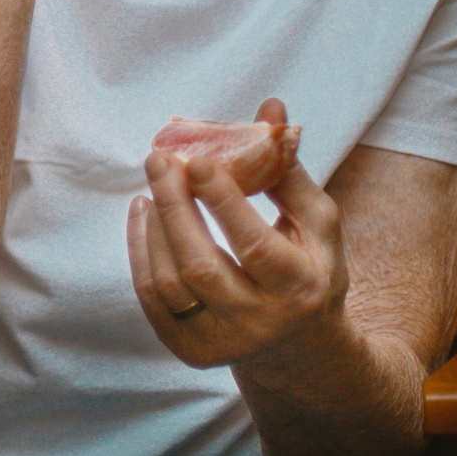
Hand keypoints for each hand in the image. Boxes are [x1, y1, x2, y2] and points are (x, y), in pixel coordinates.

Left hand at [126, 98, 350, 368]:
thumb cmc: (308, 265)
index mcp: (299, 286)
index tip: (196, 158)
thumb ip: (287, 166)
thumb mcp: (316, 220)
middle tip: (158, 158)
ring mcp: (222, 342)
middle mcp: (259, 321)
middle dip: (174, 207)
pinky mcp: (190, 349)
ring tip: (152, 184)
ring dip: (153, 226)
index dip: (223, 202)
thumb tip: (270, 106)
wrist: (300, 345)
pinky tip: (143, 214)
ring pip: (170, 282)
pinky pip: (152, 298)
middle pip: (200, 265)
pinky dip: (141, 251)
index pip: (254, 245)